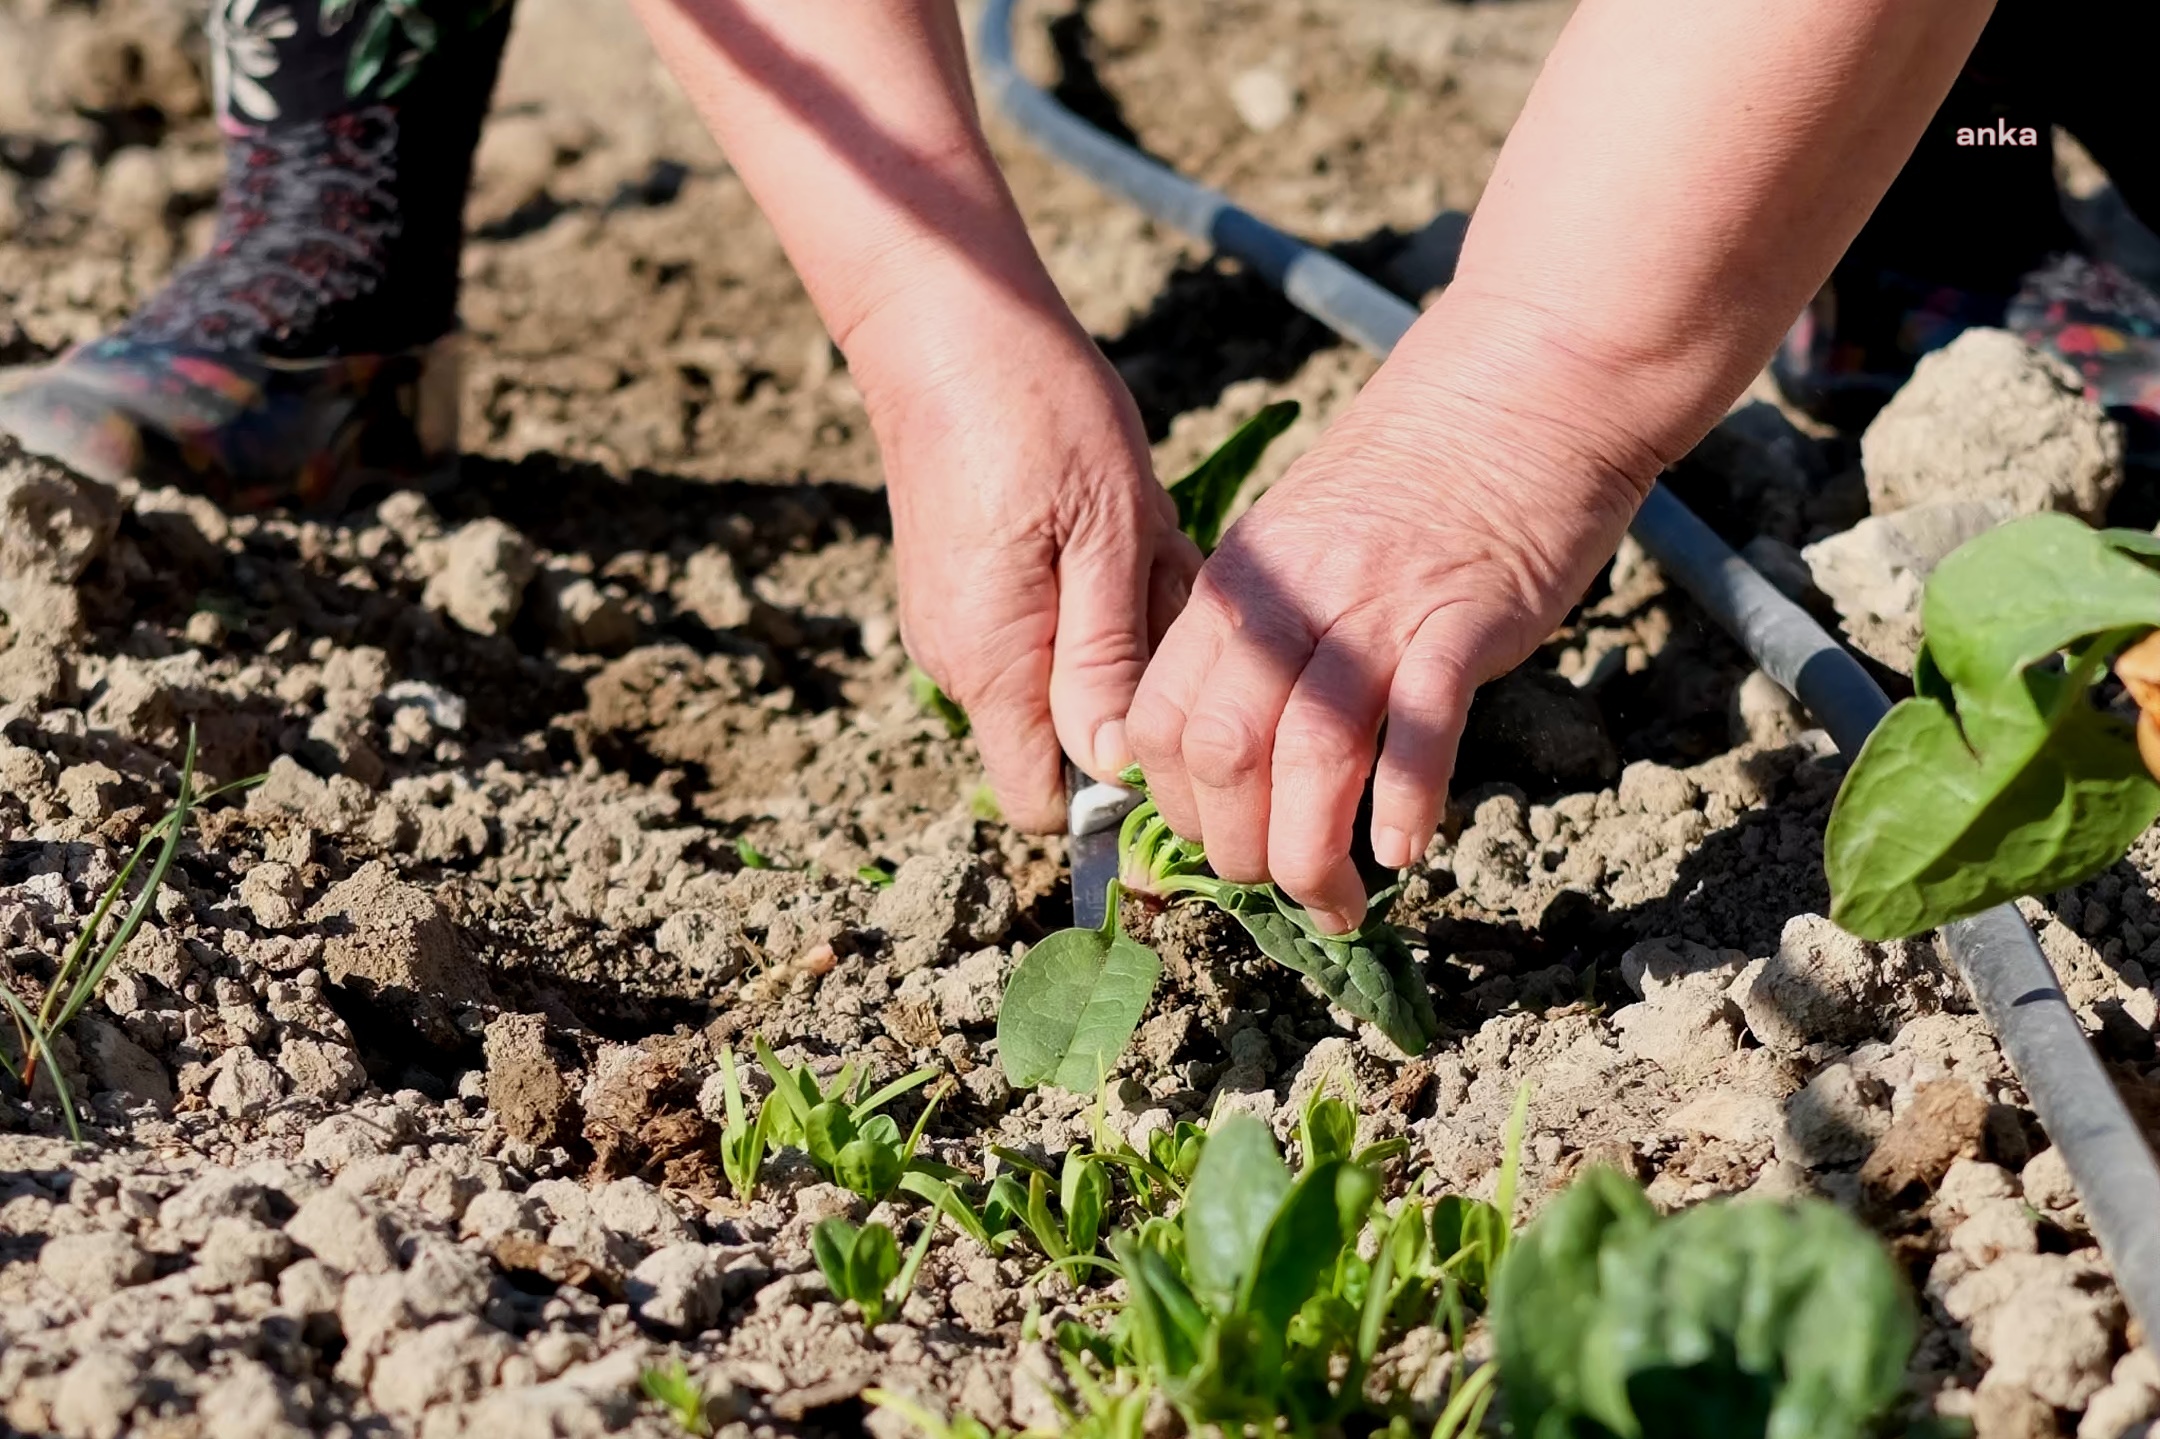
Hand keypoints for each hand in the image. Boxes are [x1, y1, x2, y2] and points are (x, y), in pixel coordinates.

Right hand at [855, 302, 1199, 831]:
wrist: (946, 321)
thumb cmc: (1034, 412)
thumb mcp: (1105, 531)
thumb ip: (1106, 658)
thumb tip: (1114, 766)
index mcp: (991, 663)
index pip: (1045, 802)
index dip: (1114, 784)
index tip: (1170, 709)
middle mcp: (960, 660)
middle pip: (1068, 732)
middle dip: (1134, 675)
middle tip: (1159, 574)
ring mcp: (958, 621)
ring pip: (1065, 667)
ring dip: (1121, 619)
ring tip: (1136, 531)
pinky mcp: (967, 582)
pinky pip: (1045, 618)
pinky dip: (1092, 583)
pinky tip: (1108, 517)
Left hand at [1127, 345, 1655, 932]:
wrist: (1525, 387)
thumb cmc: (1415, 478)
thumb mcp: (1299, 542)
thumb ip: (1262, 633)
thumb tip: (1236, 748)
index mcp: (1235, 584)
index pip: (1160, 719)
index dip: (1175, 806)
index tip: (1214, 844)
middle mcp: (1289, 599)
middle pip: (1222, 751)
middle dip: (1237, 849)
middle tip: (1279, 887)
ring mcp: (1375, 608)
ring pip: (1308, 757)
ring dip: (1314, 854)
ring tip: (1339, 902)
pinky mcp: (1462, 619)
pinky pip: (1417, 729)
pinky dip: (1405, 802)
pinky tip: (1408, 851)